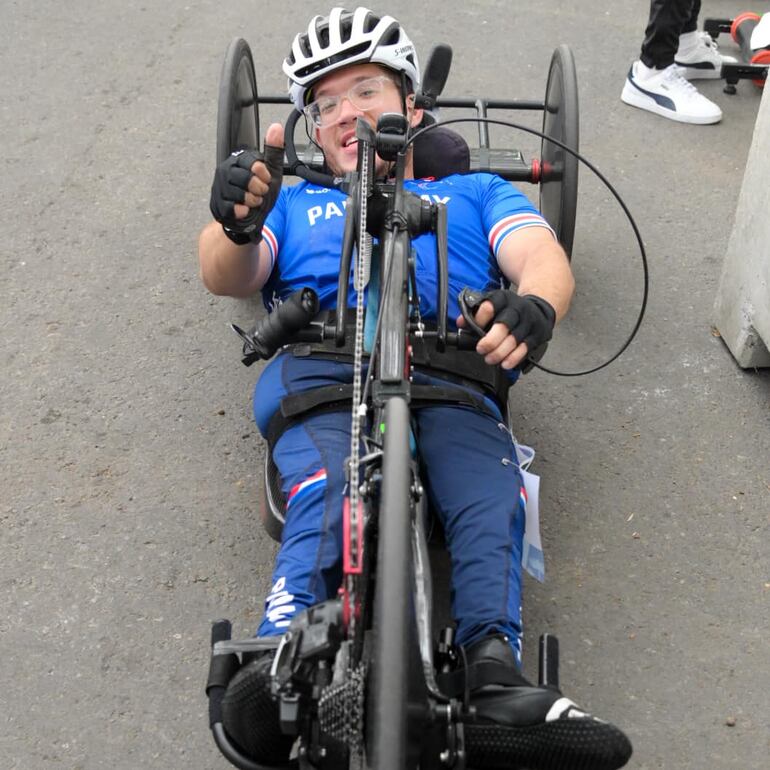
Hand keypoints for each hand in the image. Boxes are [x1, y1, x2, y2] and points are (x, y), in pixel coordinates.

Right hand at [209, 122, 283, 243]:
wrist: (250, 219)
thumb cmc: (260, 194)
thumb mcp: (272, 173)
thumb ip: (273, 152)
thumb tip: (276, 127)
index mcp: (238, 160)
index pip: (250, 161)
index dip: (262, 173)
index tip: (267, 180)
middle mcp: (225, 171)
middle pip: (244, 178)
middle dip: (258, 189)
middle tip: (261, 193)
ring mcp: (219, 187)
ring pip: (237, 193)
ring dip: (251, 201)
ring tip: (253, 202)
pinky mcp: (216, 204)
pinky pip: (231, 207)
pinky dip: (243, 212)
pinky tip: (244, 211)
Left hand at [457, 290, 555, 369]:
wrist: (538, 309)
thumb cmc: (509, 310)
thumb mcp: (493, 305)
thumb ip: (475, 313)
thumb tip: (460, 323)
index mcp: (503, 298)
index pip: (489, 307)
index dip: (479, 319)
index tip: (473, 329)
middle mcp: (518, 308)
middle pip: (503, 325)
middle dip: (490, 341)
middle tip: (481, 349)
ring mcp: (529, 322)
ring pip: (514, 339)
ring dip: (500, 353)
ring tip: (490, 359)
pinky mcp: (537, 335)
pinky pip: (525, 349)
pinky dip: (514, 358)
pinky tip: (505, 364)